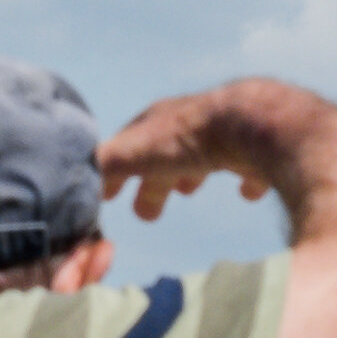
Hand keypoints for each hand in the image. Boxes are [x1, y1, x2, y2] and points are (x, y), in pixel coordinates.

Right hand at [97, 76, 328, 221]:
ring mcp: (227, 134)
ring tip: (187, 191)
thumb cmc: (191, 139)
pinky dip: (246, 180)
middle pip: (165, 155)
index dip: (115, 172)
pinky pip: (251, 166)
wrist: (253, 125)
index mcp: (159, 122)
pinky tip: (247, 194)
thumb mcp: (137, 153)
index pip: (127, 147)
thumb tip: (77, 185)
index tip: (108, 196)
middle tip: (147, 215)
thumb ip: (106, 168)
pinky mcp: (260, 149)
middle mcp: (191, 123)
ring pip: (203, 155)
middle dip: (153, 183)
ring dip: (190, 174)